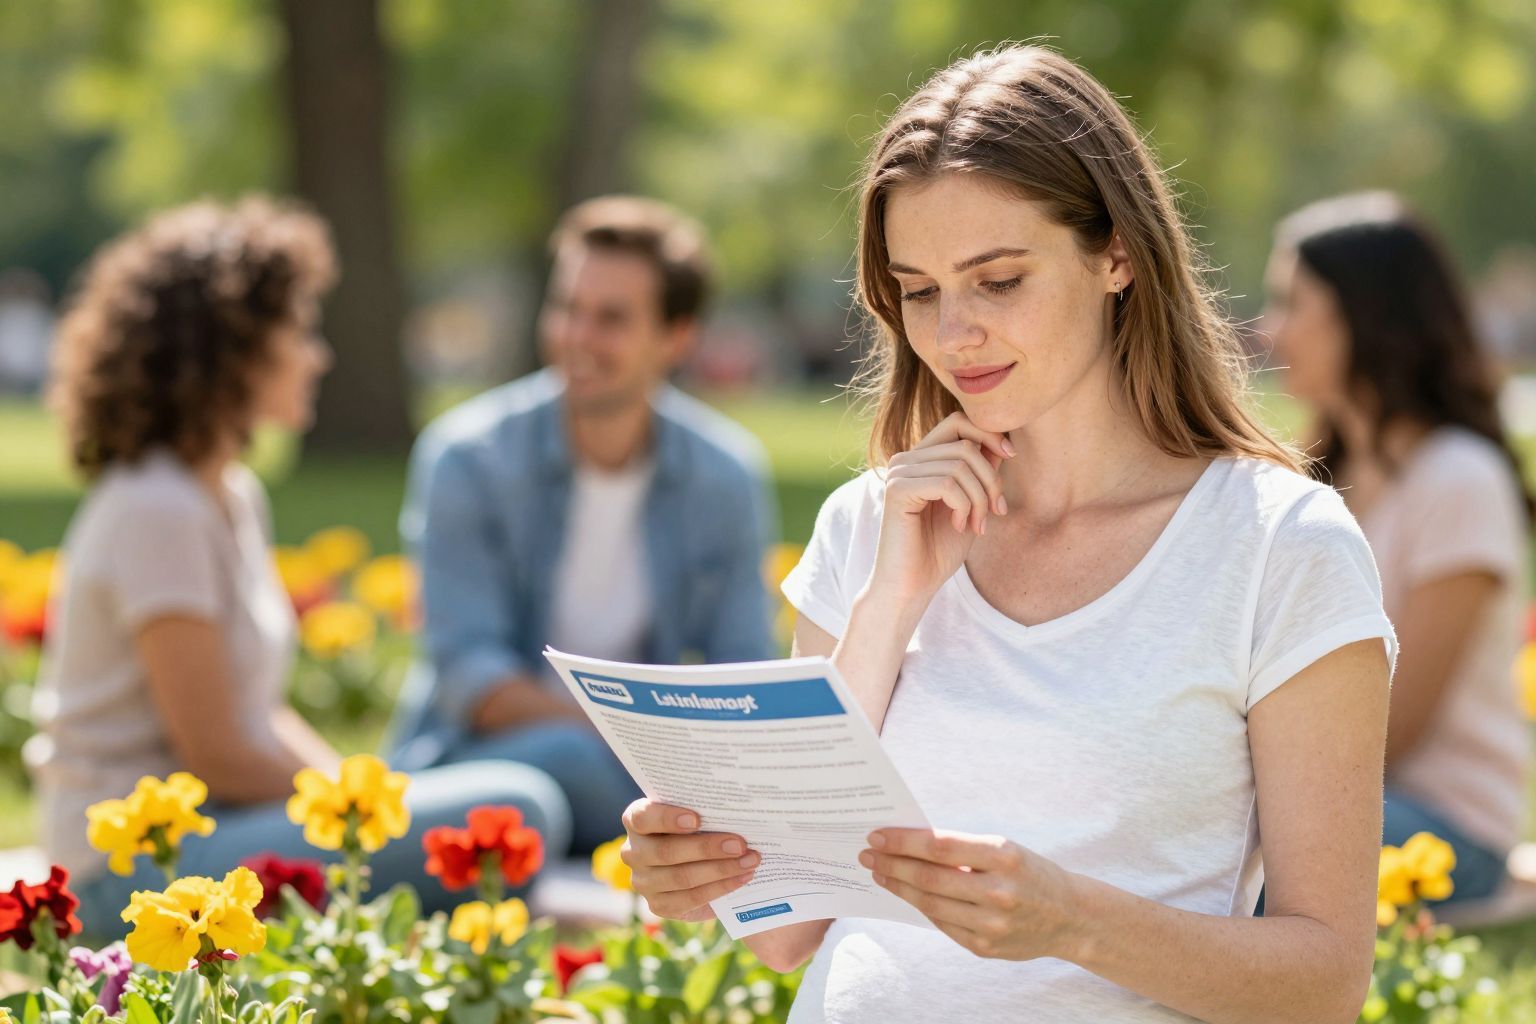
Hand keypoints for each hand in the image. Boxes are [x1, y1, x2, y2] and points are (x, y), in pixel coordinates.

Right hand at [620, 798, 760, 921]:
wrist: (699, 863)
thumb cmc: (699, 827)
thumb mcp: (697, 814)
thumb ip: (705, 811)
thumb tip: (737, 812)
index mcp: (636, 820)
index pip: (643, 817)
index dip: (667, 818)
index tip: (698, 819)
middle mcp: (633, 851)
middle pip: (666, 851)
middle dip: (706, 848)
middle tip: (740, 844)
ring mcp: (642, 882)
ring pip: (681, 877)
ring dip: (720, 870)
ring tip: (749, 861)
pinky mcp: (658, 905)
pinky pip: (690, 899)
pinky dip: (720, 888)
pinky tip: (741, 878)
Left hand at [860, 828, 1079, 960]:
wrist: (1070, 916)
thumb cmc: (1029, 873)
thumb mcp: (1004, 849)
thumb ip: (962, 849)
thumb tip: (908, 843)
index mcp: (1003, 856)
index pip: (940, 845)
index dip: (903, 841)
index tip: (877, 835)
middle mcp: (998, 891)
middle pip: (929, 877)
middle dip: (892, 864)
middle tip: (867, 855)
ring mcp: (991, 923)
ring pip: (930, 904)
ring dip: (899, 887)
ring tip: (881, 874)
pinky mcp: (985, 947)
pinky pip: (942, 924)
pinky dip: (922, 907)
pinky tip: (907, 894)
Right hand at [872, 412, 1013, 604]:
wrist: (912, 587)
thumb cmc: (939, 550)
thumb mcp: (971, 504)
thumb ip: (981, 471)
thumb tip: (1002, 441)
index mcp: (921, 458)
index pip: (959, 422)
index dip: (989, 434)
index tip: (1011, 456)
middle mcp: (906, 459)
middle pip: (965, 444)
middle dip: (991, 479)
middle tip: (997, 511)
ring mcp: (899, 472)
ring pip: (960, 465)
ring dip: (980, 498)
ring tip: (977, 525)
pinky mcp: (897, 489)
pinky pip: (947, 483)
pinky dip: (964, 506)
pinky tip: (960, 526)